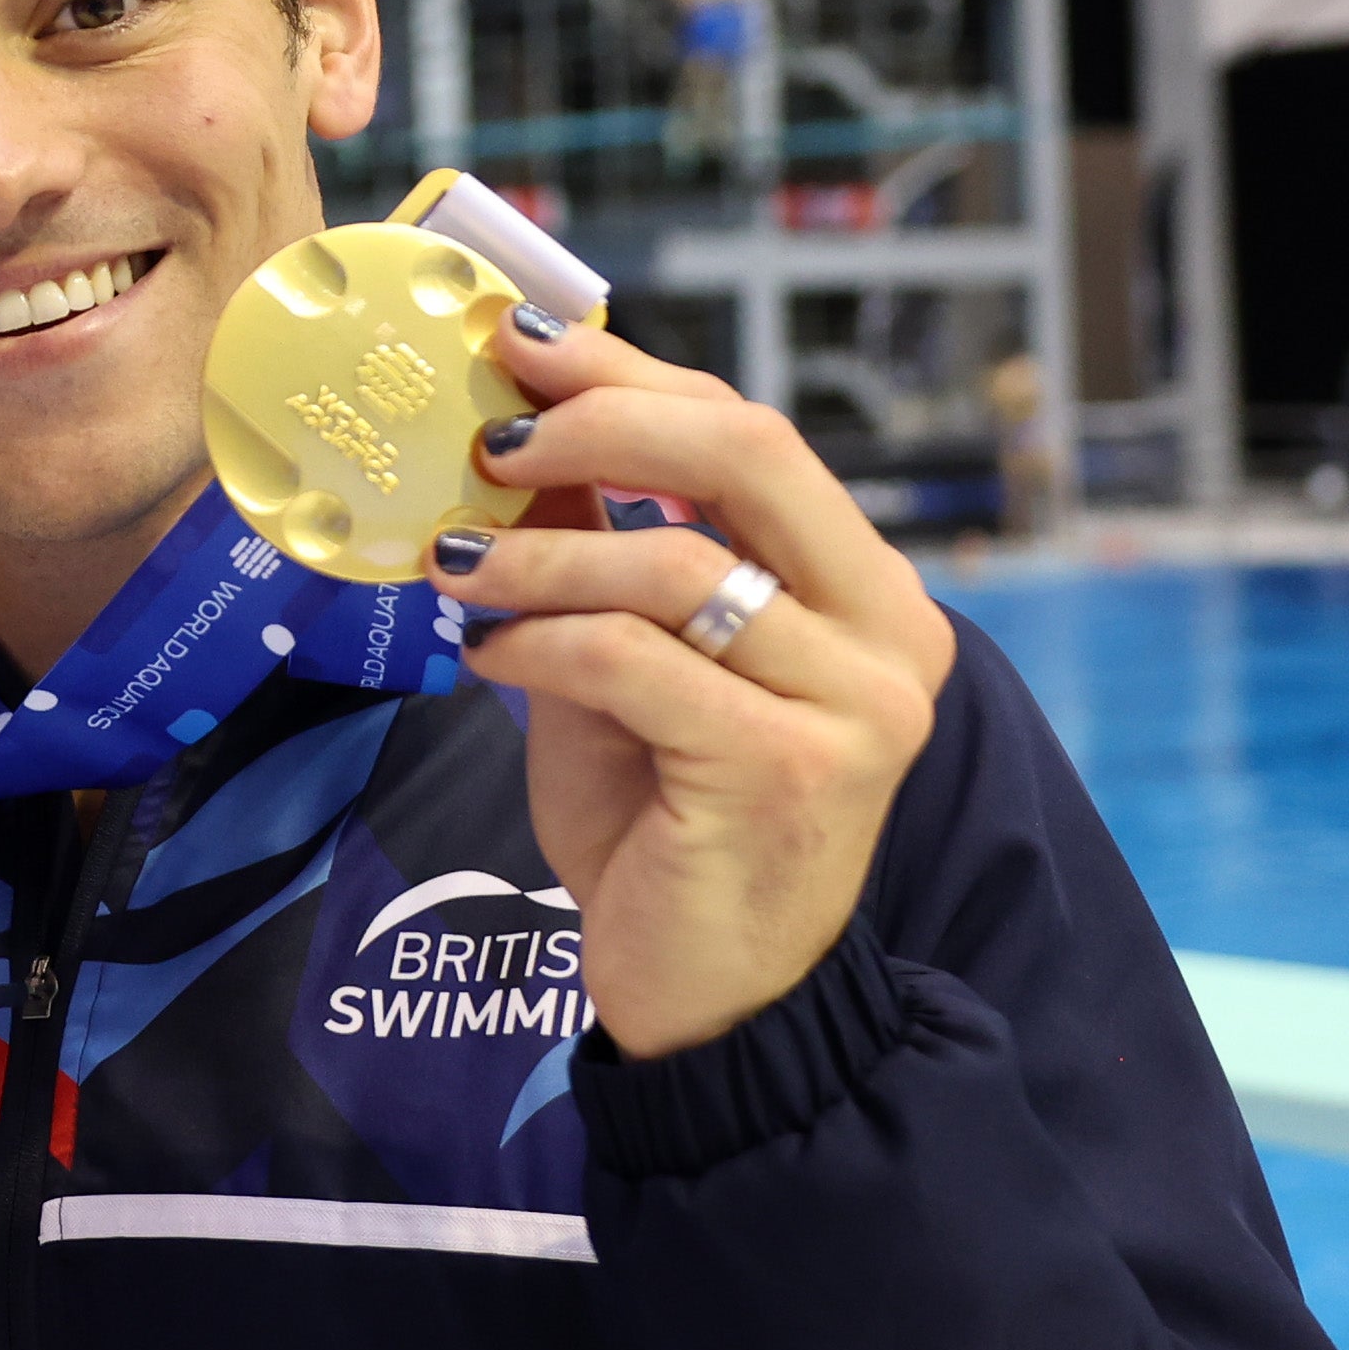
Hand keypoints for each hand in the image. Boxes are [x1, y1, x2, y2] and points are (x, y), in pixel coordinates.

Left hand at [423, 314, 953, 1059]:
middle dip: (603, 420)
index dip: (634, 379)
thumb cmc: (668, 831)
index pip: (754, 438)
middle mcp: (889, 635)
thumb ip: (603, 563)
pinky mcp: (785, 770)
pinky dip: (540, 644)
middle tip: (489, 434)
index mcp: (866, 593)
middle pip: (748, 455)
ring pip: (676, 565)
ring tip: (459, 573)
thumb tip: (523, 442)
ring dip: (540, 558)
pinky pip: (634, 661)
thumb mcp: (631, 672)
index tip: (524, 345)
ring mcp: (851, 705)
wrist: (710, 1004)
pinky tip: (488, 657)